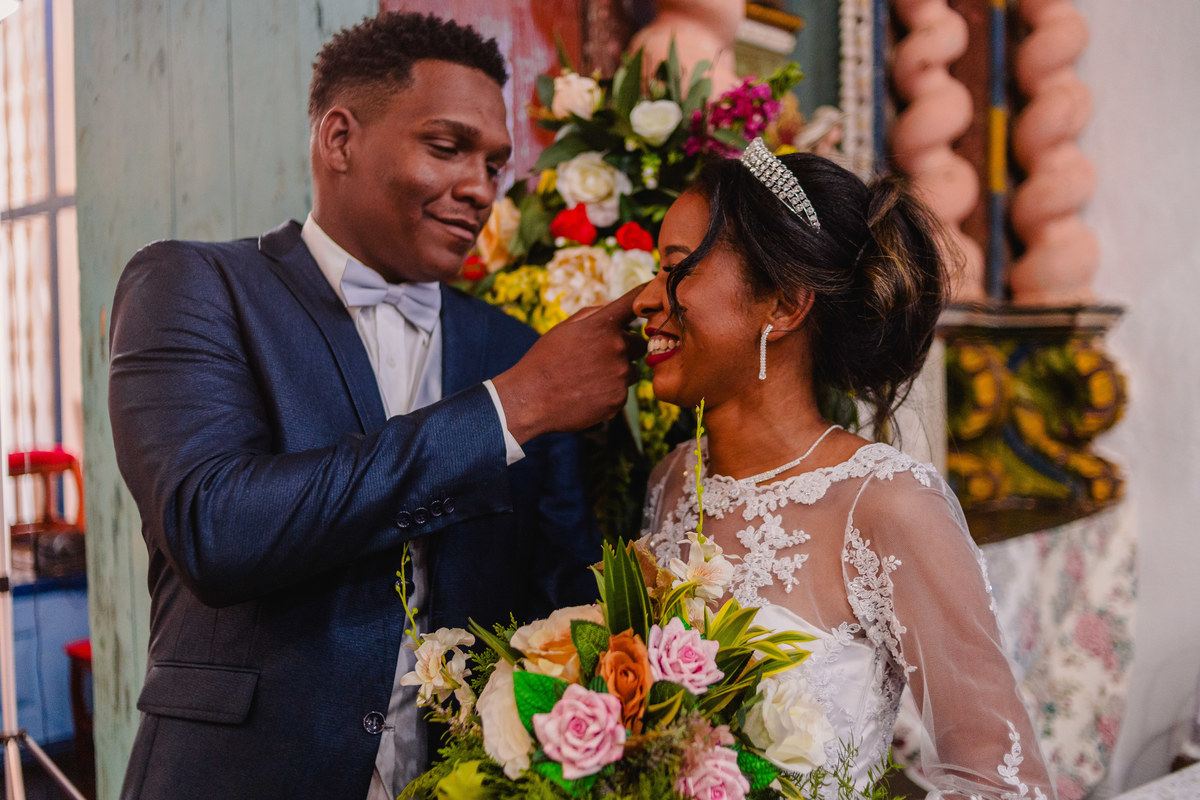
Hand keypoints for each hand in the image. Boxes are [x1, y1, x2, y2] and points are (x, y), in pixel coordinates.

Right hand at [493, 284, 646, 442]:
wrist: (530, 399)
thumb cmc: (544, 360)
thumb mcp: (564, 328)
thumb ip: (593, 314)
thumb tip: (616, 307)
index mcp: (602, 325)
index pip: (634, 302)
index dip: (647, 292)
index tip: (655, 285)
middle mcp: (616, 347)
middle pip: (638, 345)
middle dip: (624, 349)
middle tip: (596, 358)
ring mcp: (619, 374)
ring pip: (631, 370)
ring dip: (617, 373)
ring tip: (588, 379)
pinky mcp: (619, 399)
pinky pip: (623, 392)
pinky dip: (610, 394)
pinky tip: (587, 395)